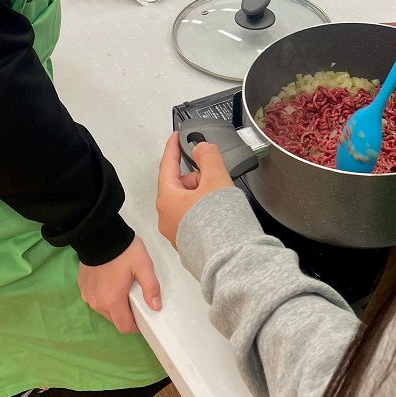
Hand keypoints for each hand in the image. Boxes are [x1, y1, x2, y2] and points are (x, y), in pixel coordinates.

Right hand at [78, 235, 160, 334]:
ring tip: (123, 286)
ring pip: (104, 310)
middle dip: (126, 313)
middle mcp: (97, 303)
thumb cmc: (124, 251)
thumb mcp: (143, 266)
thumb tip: (156, 307)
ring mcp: (87, 296)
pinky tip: (110, 281)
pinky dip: (104, 296)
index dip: (135, 326)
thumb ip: (151, 287)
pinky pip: (95, 299)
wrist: (98, 235)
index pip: (124, 327)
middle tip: (134, 296)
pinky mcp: (82, 287)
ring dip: (114, 304)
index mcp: (112, 301)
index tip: (143, 316)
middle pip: (114, 319)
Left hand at [156, 132, 234, 248]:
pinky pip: (194, 219)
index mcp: (167, 199)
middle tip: (217, 181)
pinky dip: (206, 212)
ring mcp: (176, 233)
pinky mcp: (189, 244)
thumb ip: (208, 156)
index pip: (167, 166)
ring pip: (189, 202)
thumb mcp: (216, 178)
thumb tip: (201, 148)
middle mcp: (166, 217)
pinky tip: (220, 217)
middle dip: (199, 178)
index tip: (175, 136)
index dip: (173, 148)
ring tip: (222, 203)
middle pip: (182, 185)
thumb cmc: (218, 219)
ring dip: (204, 196)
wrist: (229, 259)